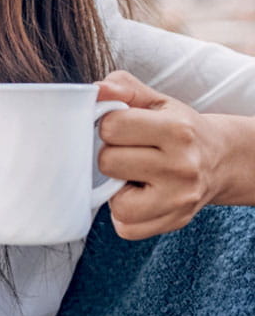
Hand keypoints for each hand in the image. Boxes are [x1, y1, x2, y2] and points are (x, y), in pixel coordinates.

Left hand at [95, 70, 250, 239]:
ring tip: (133, 175)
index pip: (111, 127)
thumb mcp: (155, 101)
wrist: (219, 159)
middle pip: (108, 162)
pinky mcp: (174, 222)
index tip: (123, 128)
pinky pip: (126, 228)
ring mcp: (179, 199)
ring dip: (115, 189)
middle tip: (130, 152)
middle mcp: (182, 167)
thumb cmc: (178, 128)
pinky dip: (125, 215)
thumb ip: (123, 87)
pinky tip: (139, 196)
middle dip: (111, 155)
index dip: (108, 125)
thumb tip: (96, 91)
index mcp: (177, 130)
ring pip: (115, 202)